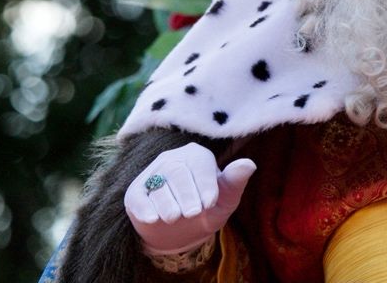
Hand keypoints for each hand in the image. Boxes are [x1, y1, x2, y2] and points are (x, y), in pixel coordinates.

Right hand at [124, 143, 256, 255]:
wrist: (181, 231)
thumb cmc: (207, 210)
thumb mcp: (225, 200)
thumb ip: (235, 182)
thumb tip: (250, 164)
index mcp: (197, 155)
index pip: (199, 163)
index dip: (205, 183)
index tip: (209, 203)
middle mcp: (172, 159)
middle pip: (176, 171)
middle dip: (185, 193)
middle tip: (192, 213)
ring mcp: (152, 175)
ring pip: (157, 184)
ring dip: (166, 202)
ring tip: (174, 217)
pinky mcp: (136, 193)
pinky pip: (138, 197)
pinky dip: (145, 208)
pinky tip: (152, 218)